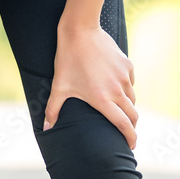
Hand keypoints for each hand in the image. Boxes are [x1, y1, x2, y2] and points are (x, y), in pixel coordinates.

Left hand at [44, 22, 137, 148]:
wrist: (80, 32)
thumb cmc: (68, 61)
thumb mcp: (59, 87)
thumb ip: (53, 110)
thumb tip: (46, 128)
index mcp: (102, 99)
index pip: (123, 124)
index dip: (129, 138)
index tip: (131, 146)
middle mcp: (117, 90)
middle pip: (133, 115)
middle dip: (132, 127)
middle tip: (127, 134)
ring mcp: (124, 76)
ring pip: (132, 99)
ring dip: (128, 108)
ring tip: (120, 113)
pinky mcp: (127, 65)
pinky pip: (131, 83)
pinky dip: (126, 90)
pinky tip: (116, 89)